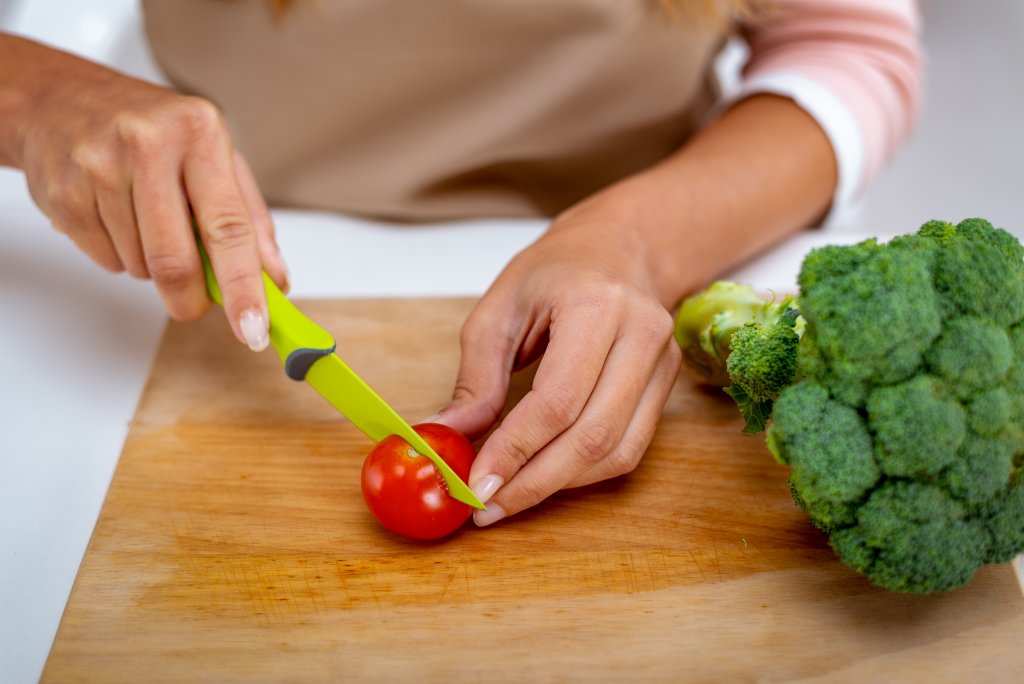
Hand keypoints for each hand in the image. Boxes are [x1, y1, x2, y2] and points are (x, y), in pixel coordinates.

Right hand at [7, 37, 286, 348]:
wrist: (64, 100)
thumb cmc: (154, 131)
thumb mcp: (217, 157)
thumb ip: (251, 220)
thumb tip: (274, 279)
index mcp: (200, 133)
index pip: (229, 227)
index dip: (243, 287)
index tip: (253, 326)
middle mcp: (148, 145)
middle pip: (177, 260)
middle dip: (190, 299)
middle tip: (195, 303)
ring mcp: (99, 167)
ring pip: (141, 266)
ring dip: (153, 268)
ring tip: (148, 223)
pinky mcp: (63, 193)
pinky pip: (106, 261)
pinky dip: (121, 257)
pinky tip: (117, 219)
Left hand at [433, 199, 681, 525]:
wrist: (621, 248)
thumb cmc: (555, 271)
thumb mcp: (499, 309)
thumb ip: (477, 378)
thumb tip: (447, 436)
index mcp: (596, 306)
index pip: (557, 400)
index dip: (515, 450)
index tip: (476, 483)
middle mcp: (642, 336)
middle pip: (592, 436)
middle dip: (534, 482)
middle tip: (487, 506)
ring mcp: (663, 364)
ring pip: (617, 451)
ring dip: (559, 485)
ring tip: (509, 497)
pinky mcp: (667, 388)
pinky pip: (629, 449)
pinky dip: (583, 473)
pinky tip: (545, 476)